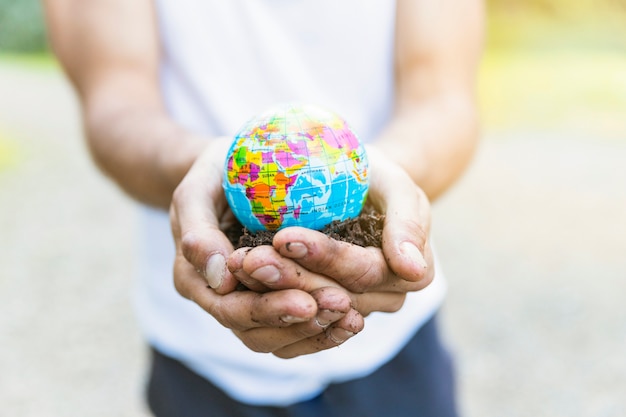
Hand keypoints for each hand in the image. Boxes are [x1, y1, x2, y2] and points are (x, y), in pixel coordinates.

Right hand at [169, 139, 361, 357]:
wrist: (229, 173)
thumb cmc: (212, 175)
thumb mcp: (197, 192)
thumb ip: (200, 232)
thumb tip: (221, 279)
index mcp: (194, 278)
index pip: (231, 309)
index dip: (268, 310)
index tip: (306, 301)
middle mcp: (220, 299)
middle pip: (257, 331)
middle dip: (300, 323)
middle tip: (340, 305)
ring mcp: (247, 302)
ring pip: (279, 338)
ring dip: (316, 330)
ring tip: (351, 316)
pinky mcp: (274, 298)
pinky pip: (295, 329)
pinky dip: (323, 330)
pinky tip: (353, 320)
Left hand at [229, 145, 433, 311]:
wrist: (359, 187)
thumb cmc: (377, 178)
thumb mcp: (396, 185)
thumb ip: (409, 221)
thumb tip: (412, 268)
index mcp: (410, 274)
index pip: (362, 273)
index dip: (324, 258)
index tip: (285, 238)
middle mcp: (385, 298)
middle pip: (332, 297)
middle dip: (289, 278)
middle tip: (247, 258)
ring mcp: (355, 309)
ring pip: (310, 312)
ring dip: (271, 291)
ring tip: (238, 266)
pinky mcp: (326, 313)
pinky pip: (295, 321)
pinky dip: (266, 301)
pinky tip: (239, 280)